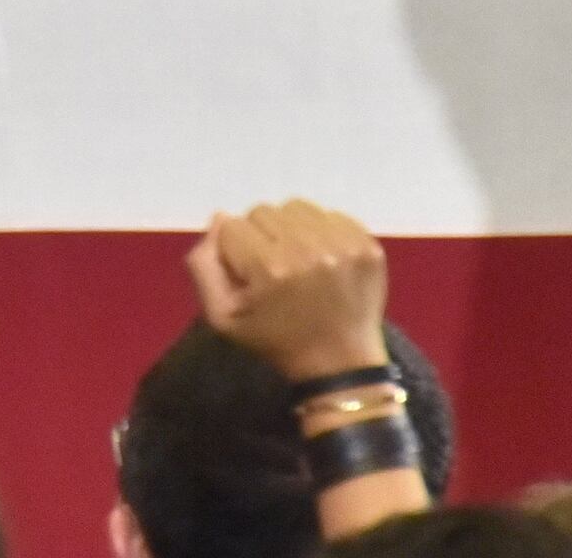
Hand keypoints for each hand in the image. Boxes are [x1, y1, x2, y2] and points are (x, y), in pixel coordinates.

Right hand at [187, 199, 392, 381]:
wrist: (339, 364)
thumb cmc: (275, 341)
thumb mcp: (221, 317)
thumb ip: (204, 265)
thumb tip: (219, 217)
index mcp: (269, 268)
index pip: (231, 226)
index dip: (233, 251)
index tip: (248, 276)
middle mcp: (307, 249)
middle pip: (263, 211)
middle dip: (260, 236)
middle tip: (273, 267)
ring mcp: (343, 246)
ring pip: (297, 208)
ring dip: (290, 228)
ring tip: (298, 259)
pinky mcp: (367, 246)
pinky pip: (331, 215)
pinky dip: (322, 231)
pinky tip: (324, 259)